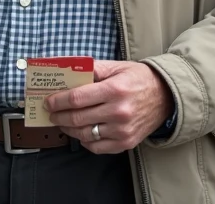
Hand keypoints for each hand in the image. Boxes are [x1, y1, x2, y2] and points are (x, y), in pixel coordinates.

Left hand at [44, 60, 172, 153]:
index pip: (77, 98)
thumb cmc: (138, 79)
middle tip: (51, 112)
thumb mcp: (117, 67)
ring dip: (68, 129)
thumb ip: (93, 69)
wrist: (166, 97)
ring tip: (62, 121)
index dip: (58, 101)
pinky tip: (80, 132)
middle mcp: (119, 112)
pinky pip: (97, 147)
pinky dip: (84, 141)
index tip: (48, 101)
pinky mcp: (126, 142)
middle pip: (77, 118)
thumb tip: (68, 72)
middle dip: (58, 116)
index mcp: (115, 89)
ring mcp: (122, 130)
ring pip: (85, 134)